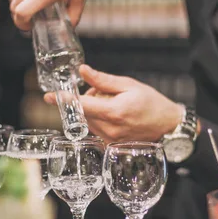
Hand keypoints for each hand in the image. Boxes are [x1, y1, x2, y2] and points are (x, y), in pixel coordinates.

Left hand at [44, 65, 182, 143]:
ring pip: (88, 122)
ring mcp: (111, 140)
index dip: (63, 100)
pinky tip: (117, 117)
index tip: (48, 96)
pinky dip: (100, 121)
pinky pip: (97, 131)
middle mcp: (110, 129)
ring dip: (94, 111)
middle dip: (88, 100)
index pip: (81, 105)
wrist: (169, 126)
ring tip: (115, 105)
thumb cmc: (153, 103)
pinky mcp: (112, 147)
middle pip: (83, 113)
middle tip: (107, 93)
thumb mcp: (130, 85)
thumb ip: (103, 80)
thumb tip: (83, 71)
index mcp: (114, 112)